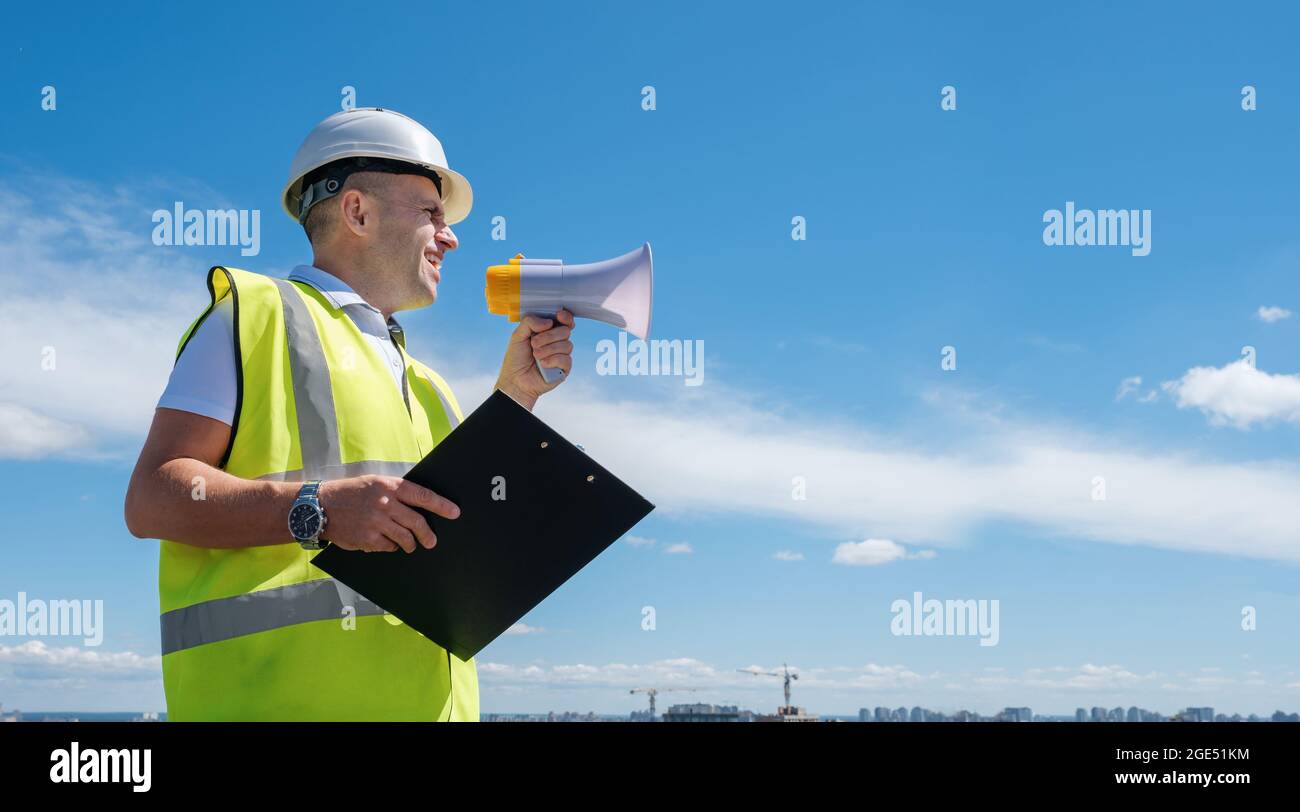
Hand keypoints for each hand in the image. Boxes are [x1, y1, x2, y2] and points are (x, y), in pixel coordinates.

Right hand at [317, 475, 458, 552]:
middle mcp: (385, 503)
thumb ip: (396, 492)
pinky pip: (389, 546)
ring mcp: (376, 522)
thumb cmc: (351, 493)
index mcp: (389, 486)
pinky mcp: (368, 539)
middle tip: (432, 541)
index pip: (422, 496)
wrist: (320, 506)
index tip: (454, 512)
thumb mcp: (375, 483)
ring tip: (411, 545)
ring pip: (405, 538)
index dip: (441, 505)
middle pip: (417, 522)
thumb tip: (420, 506)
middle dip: (427, 534)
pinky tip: (387, 542)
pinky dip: (391, 546)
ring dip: (411, 544)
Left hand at [495, 309, 574, 409]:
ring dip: (548, 349)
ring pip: (567, 345)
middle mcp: (556, 342)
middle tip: (534, 343)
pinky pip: (566, 359)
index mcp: (547, 331)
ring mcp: (561, 355)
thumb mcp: (518, 335)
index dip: (565, 317)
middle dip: (549, 336)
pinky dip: (552, 360)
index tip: (559, 316)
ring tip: (535, 355)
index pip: (564, 321)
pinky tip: (542, 364)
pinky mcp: (564, 368)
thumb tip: (549, 322)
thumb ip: (530, 322)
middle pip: (565, 331)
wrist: (515, 380)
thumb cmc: (516, 358)